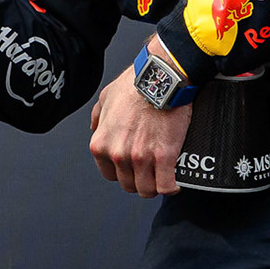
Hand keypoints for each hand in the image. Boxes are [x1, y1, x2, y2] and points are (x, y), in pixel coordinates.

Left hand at [89, 51, 192, 198]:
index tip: (131, 168)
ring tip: (161, 177)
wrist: (159, 78)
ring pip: (147, 190)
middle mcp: (118, 154)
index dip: (121, 172)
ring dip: (154, 186)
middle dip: (138, 180)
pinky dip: (171, 187)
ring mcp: (141, 158)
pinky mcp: (164, 157)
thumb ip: (98, 116)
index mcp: (101, 144)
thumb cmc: (134, 85)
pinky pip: (166, 186)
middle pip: (128, 185)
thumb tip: (95, 127)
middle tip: (148, 171)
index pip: (108, 174)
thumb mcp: (105, 98)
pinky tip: (174, 182)